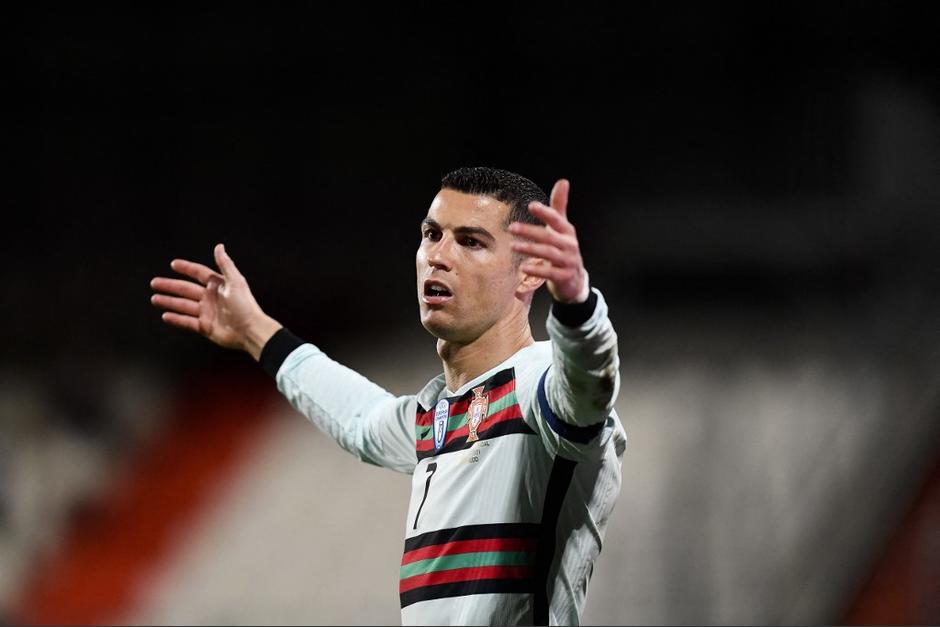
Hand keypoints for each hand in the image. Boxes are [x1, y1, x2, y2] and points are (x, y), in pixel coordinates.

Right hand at [150, 244, 281, 359]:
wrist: (251, 330)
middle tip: (154, 282)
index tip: (173, 264)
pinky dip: (176, 319)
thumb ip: (225, 265)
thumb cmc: (246, 306)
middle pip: (186, 289)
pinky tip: (165, 315)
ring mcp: (207, 312)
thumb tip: (219, 246)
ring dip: (169, 301)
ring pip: (183, 305)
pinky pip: (187, 322)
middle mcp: (210, 298)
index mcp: (218, 286)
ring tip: (154, 299)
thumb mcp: (236, 282)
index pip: (199, 273)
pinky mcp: (205, 327)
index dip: (187, 268)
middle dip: (170, 286)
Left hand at [508, 179, 589, 303]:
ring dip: (530, 249)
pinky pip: (550, 272)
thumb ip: (559, 206)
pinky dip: (537, 269)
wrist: (574, 280)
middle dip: (530, 232)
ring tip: (513, 246)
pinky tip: (523, 267)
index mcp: (567, 232)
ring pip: (549, 253)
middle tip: (512, 228)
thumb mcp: (562, 228)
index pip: (557, 219)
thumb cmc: (564, 249)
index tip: (531, 206)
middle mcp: (569, 245)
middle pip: (549, 237)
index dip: (545, 213)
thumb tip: (563, 181)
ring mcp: (568, 261)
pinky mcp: (564, 276)